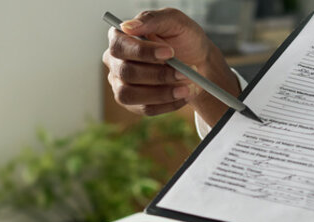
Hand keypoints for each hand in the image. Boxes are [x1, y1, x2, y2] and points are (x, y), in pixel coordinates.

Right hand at [103, 8, 238, 124]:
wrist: (198, 62)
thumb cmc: (183, 38)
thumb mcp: (174, 21)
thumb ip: (152, 19)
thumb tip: (127, 26)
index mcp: (121, 37)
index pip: (120, 45)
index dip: (143, 52)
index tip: (170, 53)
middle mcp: (115, 61)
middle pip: (126, 72)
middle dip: (158, 75)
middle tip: (185, 74)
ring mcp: (120, 84)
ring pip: (130, 95)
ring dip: (161, 93)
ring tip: (186, 88)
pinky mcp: (133, 103)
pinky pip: (144, 109)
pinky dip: (167, 105)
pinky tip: (183, 96)